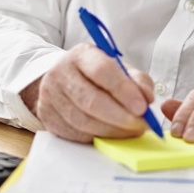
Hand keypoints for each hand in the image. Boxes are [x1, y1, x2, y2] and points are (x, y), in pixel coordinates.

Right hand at [20, 44, 155, 142]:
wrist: (64, 81)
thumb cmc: (96, 75)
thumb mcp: (119, 69)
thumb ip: (137, 80)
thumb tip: (147, 98)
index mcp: (81, 55)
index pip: (101, 70)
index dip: (123, 90)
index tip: (142, 107)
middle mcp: (60, 72)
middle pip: (91, 100)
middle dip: (120, 117)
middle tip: (141, 125)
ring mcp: (50, 96)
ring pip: (83, 121)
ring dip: (112, 131)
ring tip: (131, 132)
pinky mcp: (46, 116)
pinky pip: (75, 134)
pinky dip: (97, 138)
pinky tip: (112, 135)